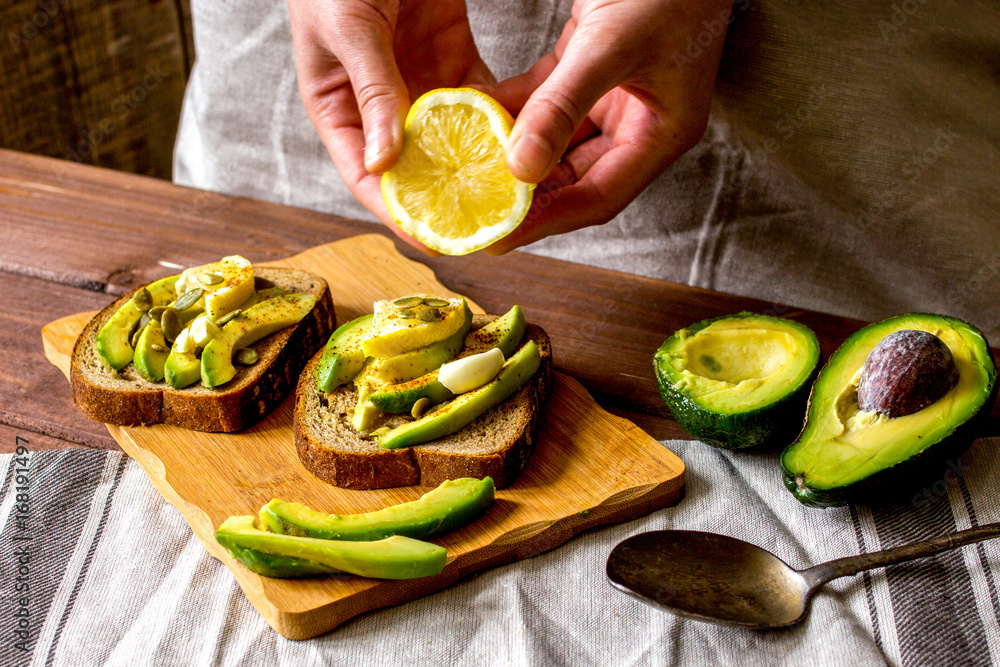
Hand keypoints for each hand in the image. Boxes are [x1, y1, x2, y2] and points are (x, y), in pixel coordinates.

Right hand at [288, 0, 493, 250]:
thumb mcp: (351, 27)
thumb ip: (373, 91)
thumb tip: (385, 164)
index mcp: (339, 106)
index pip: (366, 175)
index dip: (399, 210)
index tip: (436, 238)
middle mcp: (379, 104)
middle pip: (414, 167)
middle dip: (448, 198)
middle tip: (486, 227)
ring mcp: (417, 83)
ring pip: (450, 139)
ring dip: (479, 166)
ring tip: (512, 196)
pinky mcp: (450, 57)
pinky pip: (477, 99)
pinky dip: (496, 120)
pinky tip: (522, 144)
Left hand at [483, 0, 732, 253]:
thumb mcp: (611, 45)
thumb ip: (563, 106)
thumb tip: (519, 169)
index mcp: (662, 134)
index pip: (598, 196)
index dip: (546, 222)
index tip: (496, 237)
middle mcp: (640, 124)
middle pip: (574, 180)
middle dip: (525, 198)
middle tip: (472, 214)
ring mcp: (618, 98)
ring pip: (558, 144)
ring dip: (515, 156)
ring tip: (467, 175)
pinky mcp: (595, 67)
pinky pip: (549, 103)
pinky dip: (516, 111)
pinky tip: (476, 117)